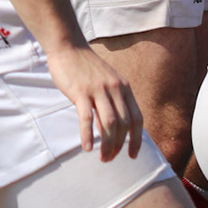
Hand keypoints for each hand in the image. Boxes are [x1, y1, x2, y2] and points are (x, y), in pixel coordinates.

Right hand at [44, 44, 140, 160]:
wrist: (69, 48)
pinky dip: (88, 135)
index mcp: (125, 89)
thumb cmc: (87, 69)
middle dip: (120, 145)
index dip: (137, 139)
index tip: (133, 154)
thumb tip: (110, 130)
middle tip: (111, 158)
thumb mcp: (106, 84)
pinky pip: (87, 118)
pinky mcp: (81, 92)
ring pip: (109, 123)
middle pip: (124, 124)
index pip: (137, 119)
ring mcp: (99, 91)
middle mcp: (116, 90)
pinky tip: (87, 147)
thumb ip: (111, 104)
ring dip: (108, 144)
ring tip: (103, 158)